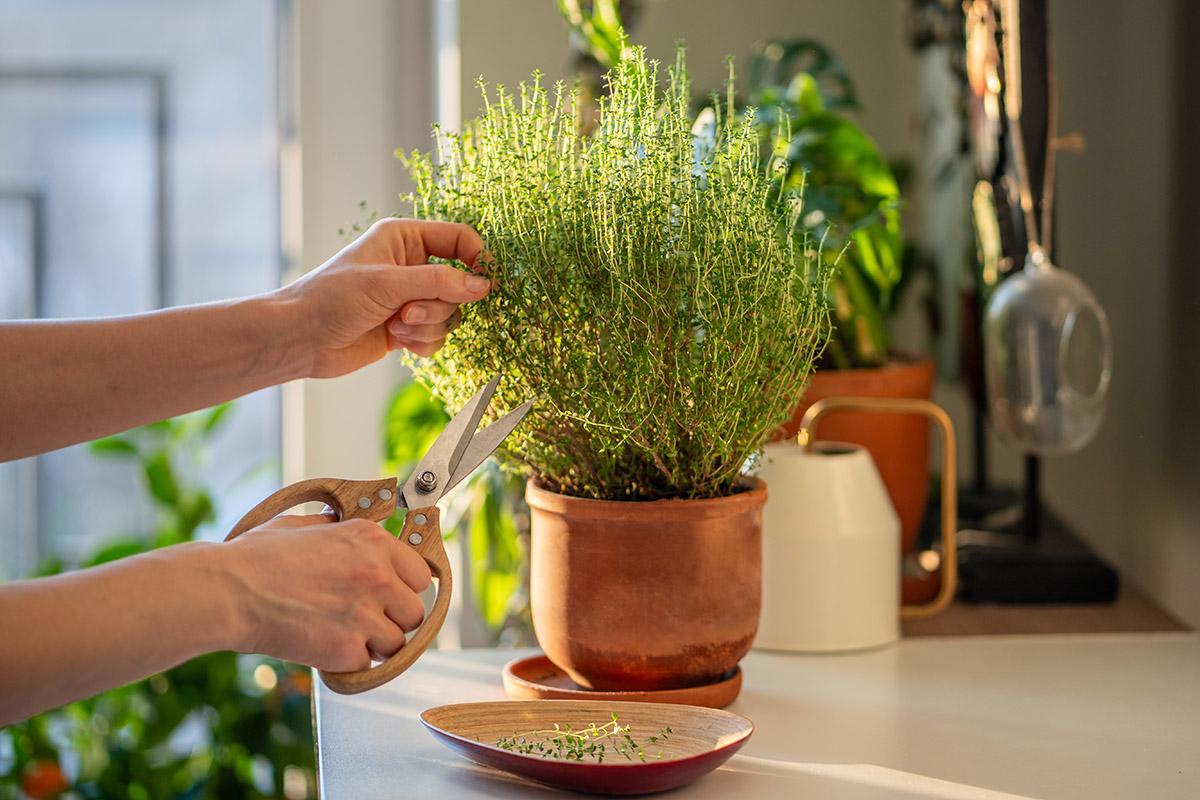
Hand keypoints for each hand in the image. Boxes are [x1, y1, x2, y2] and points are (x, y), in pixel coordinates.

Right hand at [222, 513, 432, 671]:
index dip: (404, 589)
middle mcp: (378, 575)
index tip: (390, 597)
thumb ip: (334, 527)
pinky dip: (350, 663)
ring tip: (342, 635)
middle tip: (365, 621)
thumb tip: (339, 522)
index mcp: (373, 541)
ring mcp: (366, 613)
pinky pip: (367, 665)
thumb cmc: (257, 557)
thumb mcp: (304, 525)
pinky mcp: (349, 649)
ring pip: (397, 643)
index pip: (421, 575)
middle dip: (393, 620)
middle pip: (415, 612)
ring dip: (374, 644)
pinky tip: (326, 648)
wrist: (229, 591)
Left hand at [280, 217, 488, 377]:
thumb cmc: (333, 298)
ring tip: (395, 327)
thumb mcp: (388, 283)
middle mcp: (411, 266)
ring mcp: (409, 299)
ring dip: (426, 326)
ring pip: (448, 314)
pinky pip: (436, 336)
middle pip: (458, 284)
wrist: (301, 339)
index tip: (485, 284)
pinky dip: (422, 342)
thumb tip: (483, 286)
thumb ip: (439, 282)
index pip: (459, 240)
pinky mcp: (406, 328)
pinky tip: (397, 342)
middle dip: (437, 305)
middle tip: (406, 313)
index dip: (476, 260)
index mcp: (405, 239)